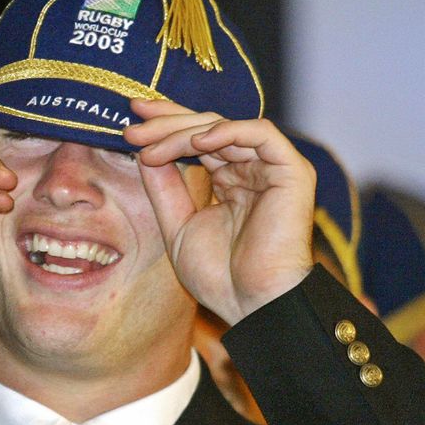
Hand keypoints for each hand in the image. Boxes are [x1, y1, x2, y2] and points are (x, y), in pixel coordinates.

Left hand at [124, 99, 314, 324]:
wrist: (251, 304)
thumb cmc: (219, 277)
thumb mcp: (178, 225)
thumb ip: (164, 189)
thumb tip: (142, 152)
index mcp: (231, 182)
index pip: (198, 140)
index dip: (166, 126)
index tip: (131, 120)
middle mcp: (252, 170)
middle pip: (209, 127)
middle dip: (168, 123)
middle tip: (132, 125)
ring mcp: (273, 169)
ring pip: (227, 128)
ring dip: (185, 131)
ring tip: (151, 145)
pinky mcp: (293, 171)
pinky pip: (262, 134)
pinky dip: (229, 131)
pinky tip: (198, 142)